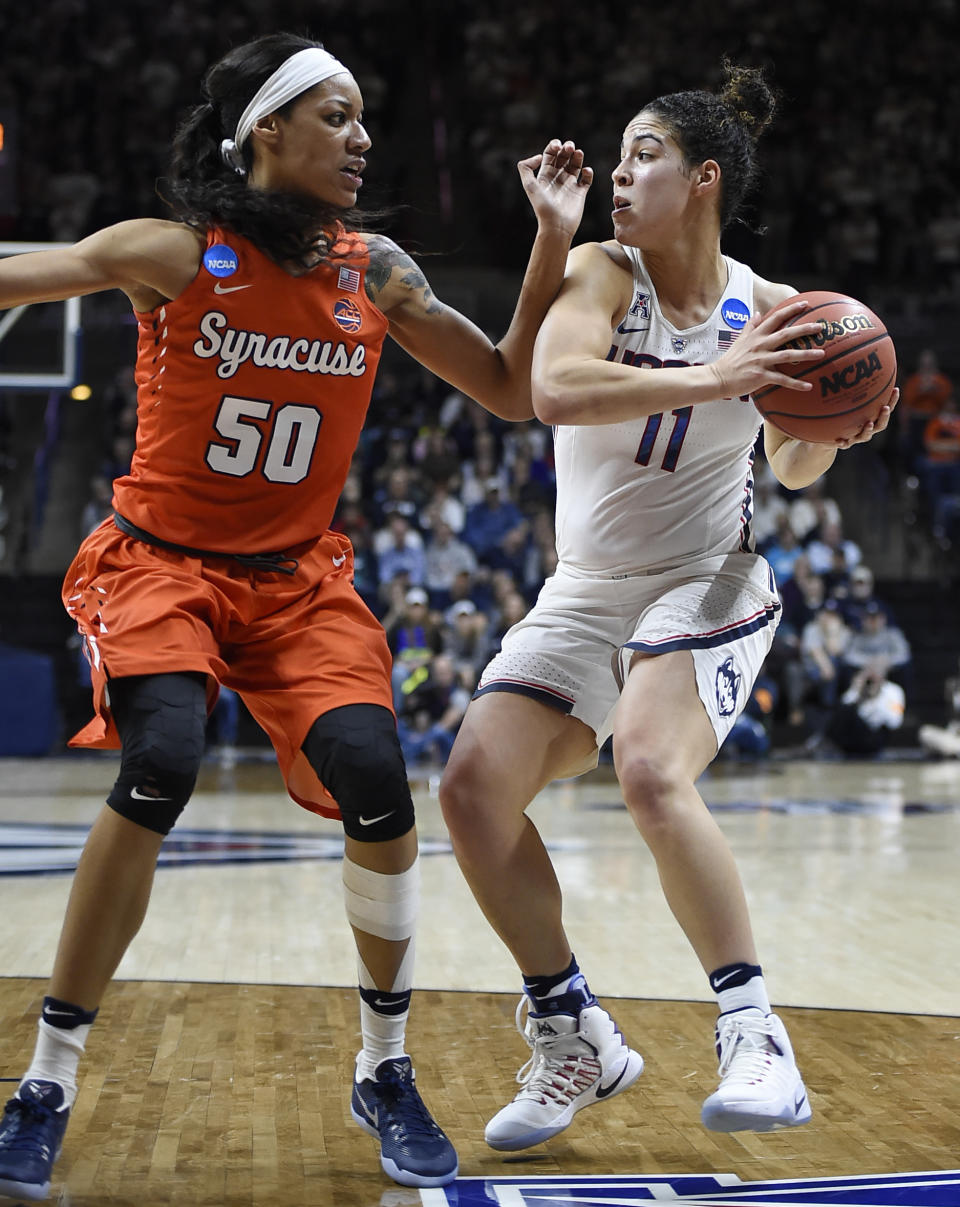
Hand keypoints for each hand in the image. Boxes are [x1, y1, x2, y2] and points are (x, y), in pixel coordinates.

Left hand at [518, 139, 593, 238]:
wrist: (556, 226)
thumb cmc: (543, 208)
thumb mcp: (529, 186)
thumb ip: (526, 168)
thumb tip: (540, 156)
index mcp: (545, 175)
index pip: (550, 154)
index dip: (554, 146)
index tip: (558, 146)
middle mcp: (557, 178)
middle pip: (563, 156)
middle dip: (567, 148)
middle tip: (569, 147)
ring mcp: (569, 185)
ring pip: (575, 164)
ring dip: (578, 156)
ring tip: (578, 153)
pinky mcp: (580, 193)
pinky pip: (587, 178)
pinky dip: (588, 172)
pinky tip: (586, 171)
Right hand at [710, 299, 826, 397]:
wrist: (718, 378)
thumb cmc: (730, 360)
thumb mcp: (739, 340)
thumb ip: (749, 326)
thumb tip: (756, 313)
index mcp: (756, 336)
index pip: (775, 318)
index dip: (790, 310)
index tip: (805, 304)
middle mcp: (760, 346)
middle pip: (786, 334)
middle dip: (804, 329)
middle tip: (820, 327)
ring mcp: (761, 361)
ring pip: (787, 355)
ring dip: (806, 354)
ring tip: (821, 354)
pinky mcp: (760, 376)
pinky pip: (782, 379)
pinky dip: (796, 383)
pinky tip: (808, 386)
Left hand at [833, 387, 899, 448]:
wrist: (828, 435)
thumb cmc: (840, 413)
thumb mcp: (845, 399)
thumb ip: (850, 386)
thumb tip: (851, 360)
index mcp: (872, 416)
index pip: (887, 407)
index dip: (893, 400)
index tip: (896, 389)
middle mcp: (868, 427)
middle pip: (881, 424)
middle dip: (884, 415)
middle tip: (884, 407)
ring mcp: (857, 437)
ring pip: (866, 436)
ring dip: (868, 430)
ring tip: (868, 423)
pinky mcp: (845, 443)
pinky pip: (845, 444)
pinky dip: (843, 443)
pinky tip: (839, 440)